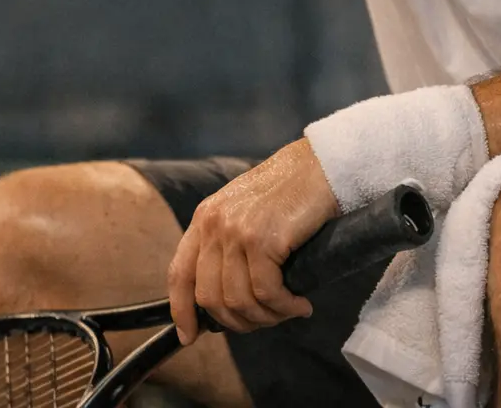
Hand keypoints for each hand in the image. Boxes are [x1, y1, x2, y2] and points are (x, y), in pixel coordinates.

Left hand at [167, 139, 339, 342]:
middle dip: (238, 321)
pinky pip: (267, 292)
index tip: (190, 335)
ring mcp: (237, 231)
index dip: (182, 310)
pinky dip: (284, 307)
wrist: (321, 164)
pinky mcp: (264, 239)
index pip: (180, 274)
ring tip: (288, 311)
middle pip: (209, 296)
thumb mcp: (245, 212)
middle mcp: (214, 224)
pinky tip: (299, 304)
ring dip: (266, 316)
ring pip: (238, 299)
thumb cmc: (291, 190)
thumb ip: (228, 244)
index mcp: (205, 218)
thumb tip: (225, 296)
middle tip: (265, 321)